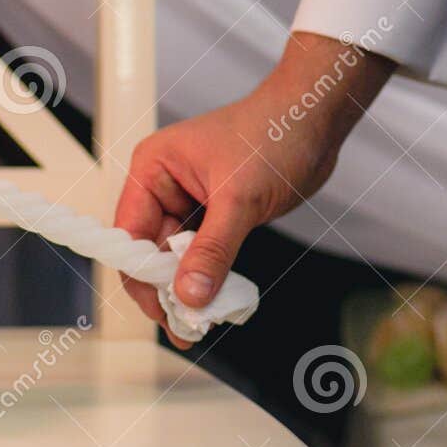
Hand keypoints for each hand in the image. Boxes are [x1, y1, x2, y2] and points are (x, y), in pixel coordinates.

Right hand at [113, 32, 394, 346]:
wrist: (316, 117)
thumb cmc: (275, 134)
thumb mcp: (240, 198)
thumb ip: (213, 251)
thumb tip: (190, 296)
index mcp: (152, 170)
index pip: (130, 236)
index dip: (143, 278)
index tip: (164, 312)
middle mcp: (163, 186)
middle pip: (150, 252)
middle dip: (167, 290)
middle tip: (186, 329)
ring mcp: (188, 201)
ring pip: (177, 257)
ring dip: (189, 287)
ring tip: (203, 323)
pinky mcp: (214, 213)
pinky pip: (202, 253)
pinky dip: (209, 276)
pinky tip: (217, 301)